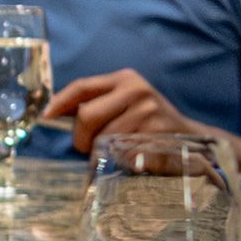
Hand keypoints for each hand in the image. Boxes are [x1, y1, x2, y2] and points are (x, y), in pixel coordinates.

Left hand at [44, 69, 208, 156]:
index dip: (59, 102)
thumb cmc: (150, 126)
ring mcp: (148, 111)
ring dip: (101, 153)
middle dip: (80, 138)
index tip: (44, 117)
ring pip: (102, 139)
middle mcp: (136, 90)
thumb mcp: (125, 106)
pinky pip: (122, 154)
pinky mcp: (157, 134)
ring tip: (115, 153)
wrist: (196, 141)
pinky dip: (120, 161)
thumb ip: (97, 106)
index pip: (82, 87)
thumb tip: (53, 114)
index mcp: (124, 79)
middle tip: (87, 149)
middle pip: (86, 116)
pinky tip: (131, 159)